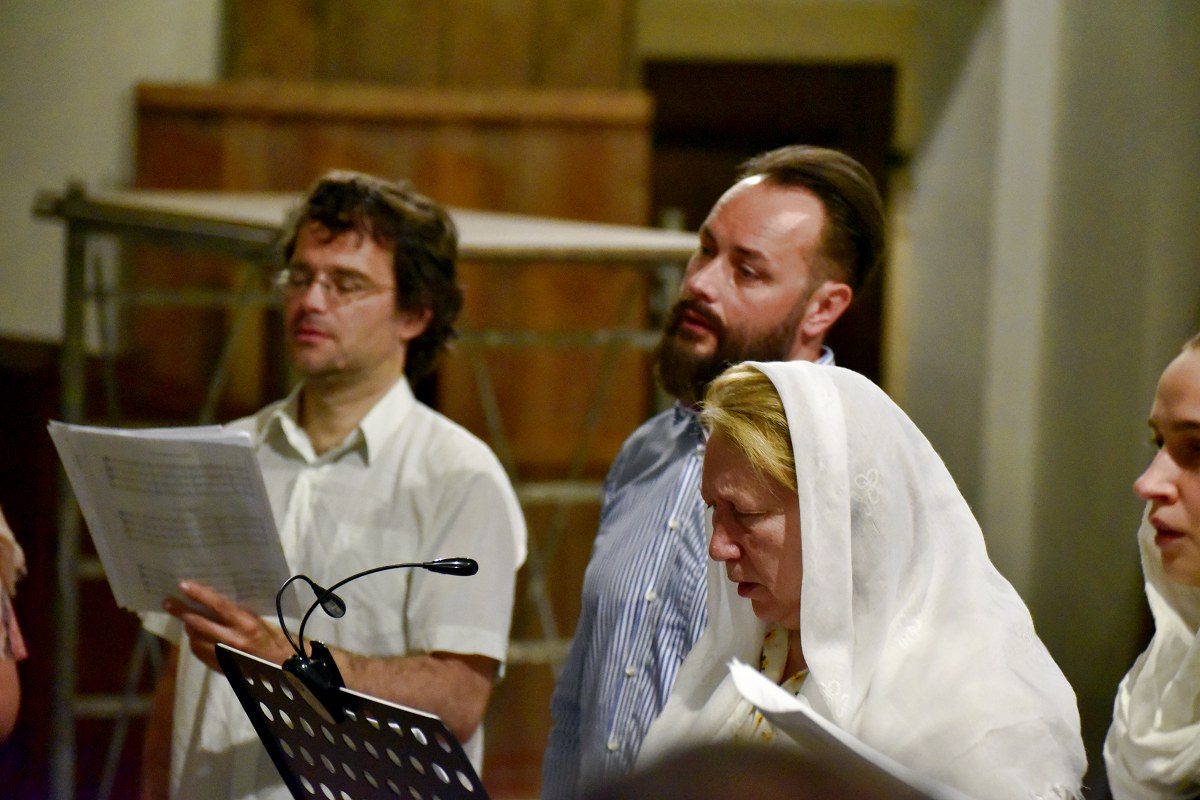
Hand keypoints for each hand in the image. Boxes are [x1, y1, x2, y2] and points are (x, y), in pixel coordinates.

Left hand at [162, 581, 292, 671]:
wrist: (281, 667)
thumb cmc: (273, 638)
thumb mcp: (258, 620)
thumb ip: (238, 613)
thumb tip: (214, 601)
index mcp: (247, 624)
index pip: (219, 605)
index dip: (199, 594)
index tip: (183, 585)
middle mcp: (234, 640)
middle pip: (199, 623)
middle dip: (181, 612)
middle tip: (168, 602)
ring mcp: (225, 655)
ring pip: (195, 639)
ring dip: (188, 628)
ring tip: (185, 619)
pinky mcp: (220, 667)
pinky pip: (199, 653)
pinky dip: (195, 642)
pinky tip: (195, 637)